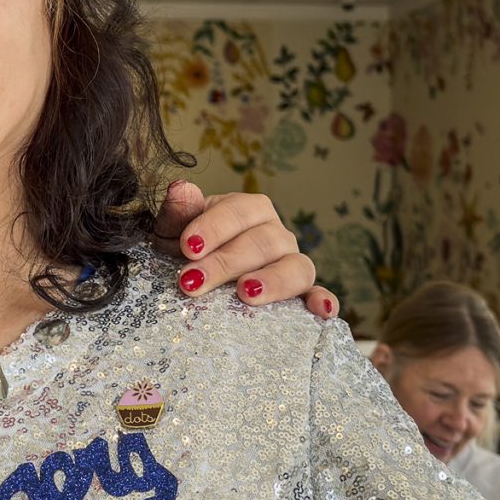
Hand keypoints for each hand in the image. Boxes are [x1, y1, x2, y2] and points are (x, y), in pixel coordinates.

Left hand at [155, 181, 340, 317]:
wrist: (196, 275)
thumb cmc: (188, 250)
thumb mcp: (175, 231)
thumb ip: (178, 213)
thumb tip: (179, 188)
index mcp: (249, 210)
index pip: (239, 212)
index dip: (214, 228)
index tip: (189, 246)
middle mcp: (275, 233)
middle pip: (262, 243)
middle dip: (226, 263)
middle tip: (192, 283)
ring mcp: (291, 262)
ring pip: (295, 267)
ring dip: (273, 280)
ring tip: (245, 293)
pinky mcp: (300, 292)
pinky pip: (316, 294)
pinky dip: (323, 300)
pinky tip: (321, 310)